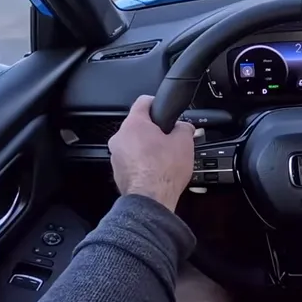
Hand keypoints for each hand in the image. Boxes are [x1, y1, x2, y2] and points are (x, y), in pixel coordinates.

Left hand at [108, 95, 194, 211]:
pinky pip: (130, 160)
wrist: (151, 200)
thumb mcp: (184, 142)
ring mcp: (116, 156)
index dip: (156, 103)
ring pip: (133, 144)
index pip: (143, 101)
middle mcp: (120, 138)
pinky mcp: (117, 172)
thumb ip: (184, 127)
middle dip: (154, 130)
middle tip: (169, 138)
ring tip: (163, 157)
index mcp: (134, 124)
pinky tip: (155, 170)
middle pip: (138, 125)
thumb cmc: (163, 171)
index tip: (163, 108)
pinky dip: (141, 162)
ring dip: (146, 147)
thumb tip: (185, 127)